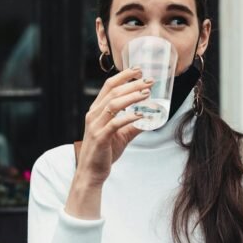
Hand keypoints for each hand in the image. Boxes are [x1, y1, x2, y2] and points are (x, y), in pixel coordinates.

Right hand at [77, 67, 153, 186]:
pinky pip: (115, 123)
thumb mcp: (121, 136)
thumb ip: (133, 126)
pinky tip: (142, 115)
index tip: (138, 70)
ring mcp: (96, 125)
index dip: (123, 76)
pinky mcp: (101, 137)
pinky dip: (129, 117)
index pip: (109, 86)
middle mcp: (94, 115)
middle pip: (113, 92)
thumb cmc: (104, 152)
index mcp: (96, 111)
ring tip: (147, 93)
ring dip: (132, 97)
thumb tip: (150, 118)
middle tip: (149, 80)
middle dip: (132, 84)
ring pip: (113, 104)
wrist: (91, 172)